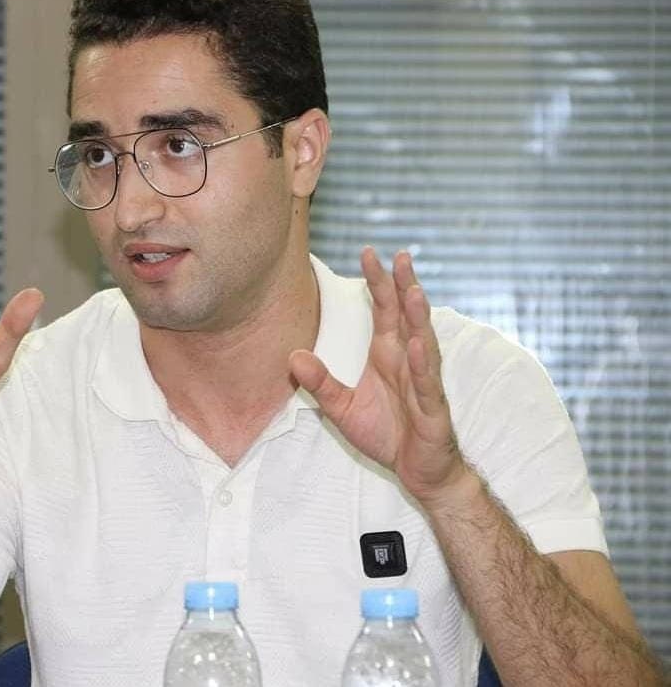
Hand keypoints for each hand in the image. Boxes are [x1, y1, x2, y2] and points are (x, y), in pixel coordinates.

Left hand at [289, 247, 465, 503]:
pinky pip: (427, 383)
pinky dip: (422, 363)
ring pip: (423, 343)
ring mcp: (423, 383)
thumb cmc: (386, 434)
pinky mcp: (432, 409)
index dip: (378, 283)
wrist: (417, 471)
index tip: (368, 252)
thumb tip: (291, 356)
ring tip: (413, 290)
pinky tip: (417, 344)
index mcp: (388, 356)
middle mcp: (408, 361)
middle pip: (407, 317)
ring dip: (419, 317)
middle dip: (404, 286)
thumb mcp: (342, 408)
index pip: (385, 312)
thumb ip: (320, 383)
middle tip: (400, 255)